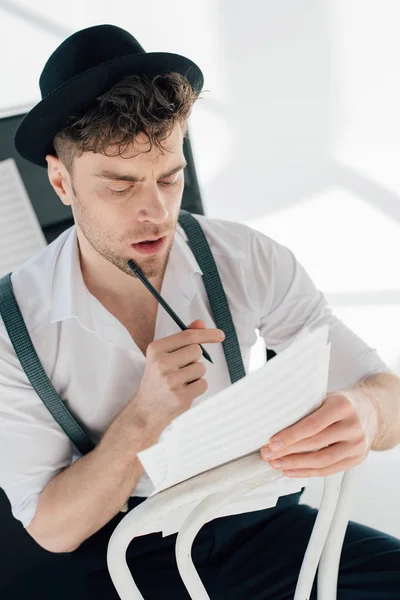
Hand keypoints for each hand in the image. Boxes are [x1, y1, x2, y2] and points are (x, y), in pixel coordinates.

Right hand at [132, 320, 224, 443]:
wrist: (146, 409)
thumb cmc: (158, 378)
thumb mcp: (164, 355)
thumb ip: (182, 338)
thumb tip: (201, 323)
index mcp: (156, 349)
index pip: (188, 336)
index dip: (207, 334)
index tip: (220, 334)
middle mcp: (161, 363)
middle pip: (197, 351)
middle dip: (195, 359)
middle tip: (181, 369)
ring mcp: (170, 381)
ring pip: (201, 368)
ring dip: (196, 374)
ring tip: (181, 381)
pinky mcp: (179, 396)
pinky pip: (203, 384)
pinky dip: (198, 387)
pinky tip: (184, 391)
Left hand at [260, 389, 378, 477]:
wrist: (371, 411)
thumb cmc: (341, 403)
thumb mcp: (326, 397)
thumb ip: (307, 408)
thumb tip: (274, 421)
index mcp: (342, 406)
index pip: (313, 424)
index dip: (291, 435)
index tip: (272, 442)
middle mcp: (353, 426)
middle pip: (315, 443)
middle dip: (287, 451)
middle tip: (267, 454)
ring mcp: (357, 445)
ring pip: (322, 460)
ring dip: (295, 464)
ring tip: (276, 464)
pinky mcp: (357, 459)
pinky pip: (329, 470)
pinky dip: (307, 472)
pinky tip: (291, 471)